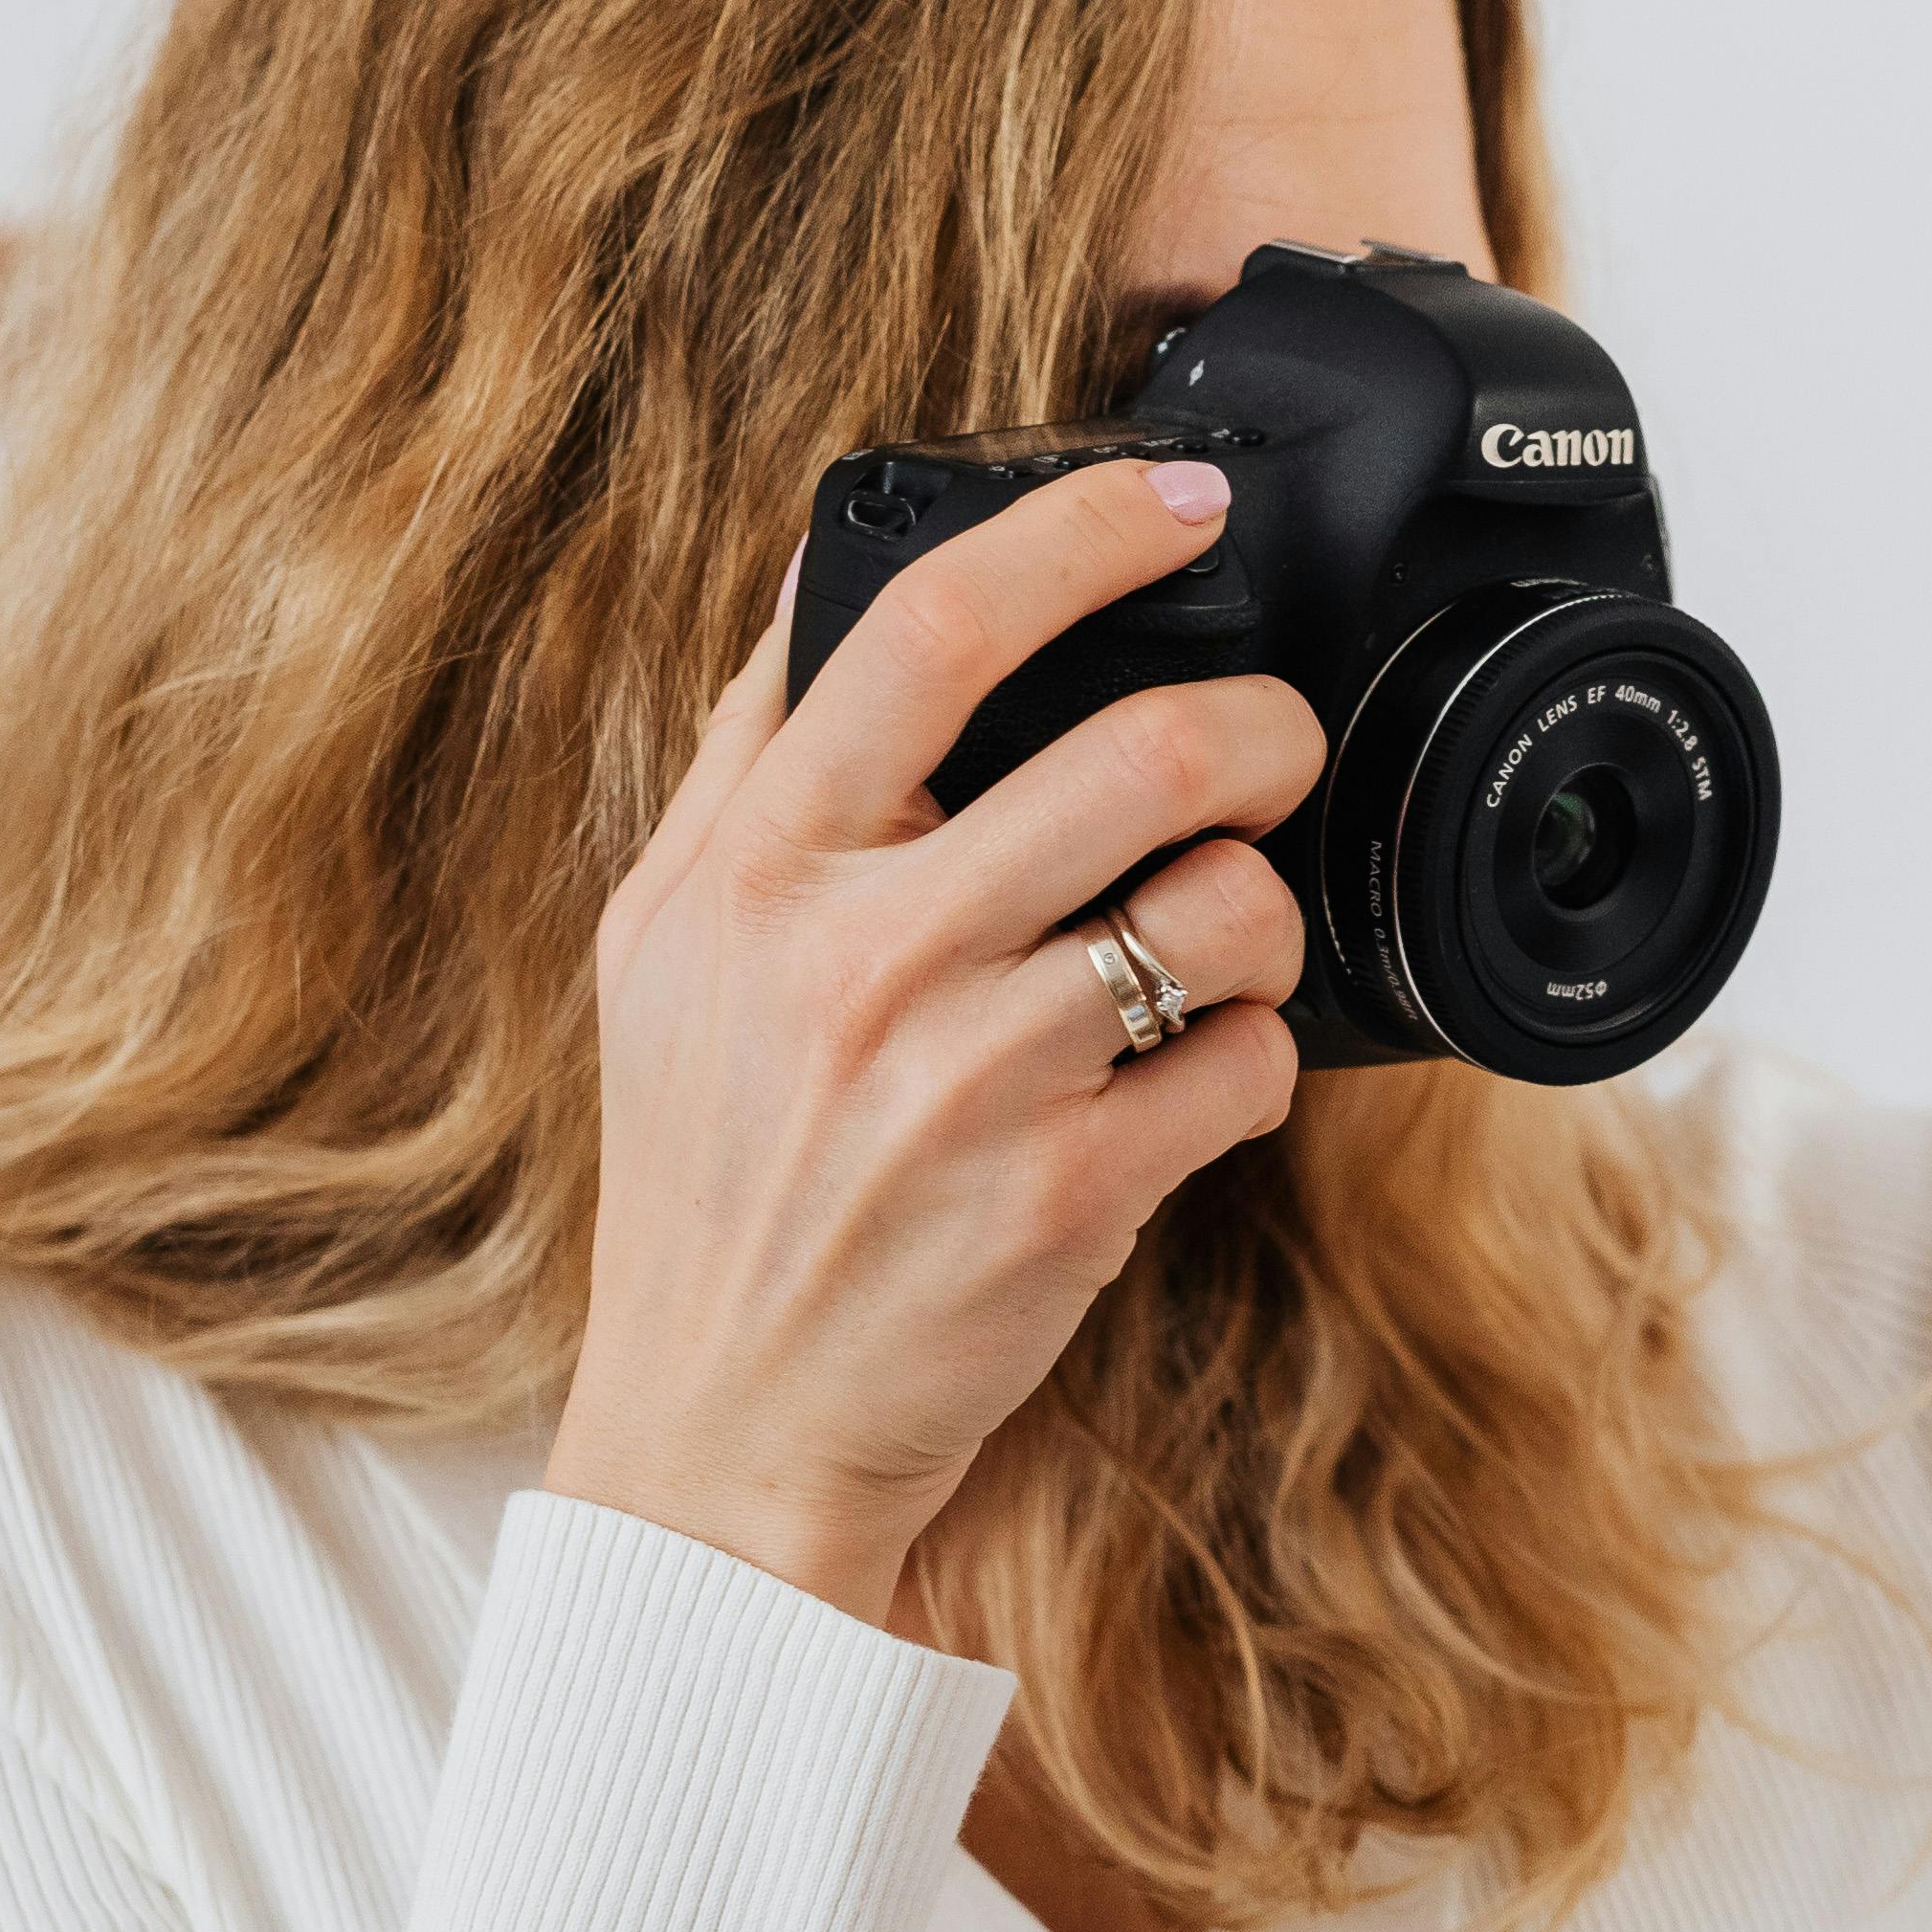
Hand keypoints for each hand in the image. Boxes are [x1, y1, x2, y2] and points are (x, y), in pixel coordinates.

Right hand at [537, 458, 1316, 1625]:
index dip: (1084, 532)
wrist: (722, 1436)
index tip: (1177, 496)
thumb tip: (818, 568)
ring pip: (1224, 907)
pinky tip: (1193, 1082)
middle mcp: (858, 960)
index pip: (933, 630)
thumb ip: (746, 759)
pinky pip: (1251, 1065)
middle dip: (1259, 726)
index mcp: (754, 872)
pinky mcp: (1067, 1196)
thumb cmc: (707, 1179)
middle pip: (1142, 751)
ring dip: (1263, 909)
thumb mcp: (659, 947)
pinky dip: (1258, 1061)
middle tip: (1272, 744)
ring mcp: (970, 1080)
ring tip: (1215, 944)